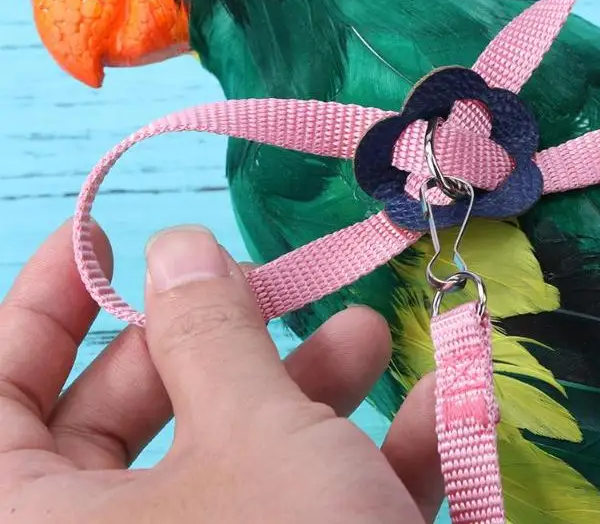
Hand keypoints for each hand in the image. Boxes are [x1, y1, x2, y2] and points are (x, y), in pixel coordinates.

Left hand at [0, 219, 442, 522]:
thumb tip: (177, 246)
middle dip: (210, 341)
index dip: (42, 302)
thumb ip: (209, 331)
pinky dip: (347, 467)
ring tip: (366, 335)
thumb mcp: (254, 437)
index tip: (102, 237)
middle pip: (121, 419)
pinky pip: (281, 514)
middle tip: (270, 285)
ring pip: (215, 465)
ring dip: (297, 392)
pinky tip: (423, 417)